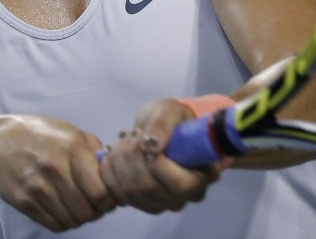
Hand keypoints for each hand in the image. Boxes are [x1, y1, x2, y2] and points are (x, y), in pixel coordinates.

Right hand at [0, 114, 116, 231]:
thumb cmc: (41, 135)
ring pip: (71, 220)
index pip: (100, 191)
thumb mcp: (71, 132)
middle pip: (87, 210)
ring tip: (79, 206)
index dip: (110, 200)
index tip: (110, 198)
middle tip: (96, 205)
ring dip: (80, 218)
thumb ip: (94, 150)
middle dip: (96, 212)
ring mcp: (37, 186)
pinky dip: (63, 222)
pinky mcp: (24, 201)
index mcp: (73, 148)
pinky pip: (53, 225)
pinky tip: (63, 210)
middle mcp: (55, 168)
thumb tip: (115, 170)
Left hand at [98, 99, 220, 212]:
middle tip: (133, 134)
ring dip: (119, 161)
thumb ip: (162, 125)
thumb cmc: (173, 120)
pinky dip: (110, 172)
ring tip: (125, 140)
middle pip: (150, 188)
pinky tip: (116, 155)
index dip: (157, 165)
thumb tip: (150, 145)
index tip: (144, 140)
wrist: (159, 130)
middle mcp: (186, 196)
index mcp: (204, 175)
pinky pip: (119, 194)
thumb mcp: (170, 111)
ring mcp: (163, 203)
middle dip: (132, 157)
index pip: (180, 184)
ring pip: (131, 191)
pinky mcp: (143, 204)